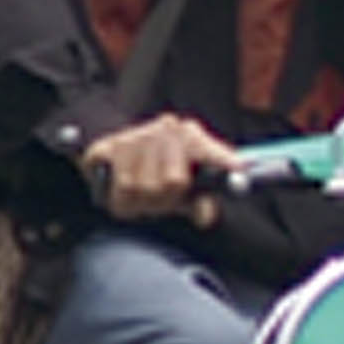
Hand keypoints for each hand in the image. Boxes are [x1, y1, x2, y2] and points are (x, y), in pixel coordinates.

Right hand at [79, 114, 242, 224]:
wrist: (110, 159)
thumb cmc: (153, 175)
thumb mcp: (183, 189)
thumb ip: (200, 202)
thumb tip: (206, 216)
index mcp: (188, 133)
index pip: (207, 152)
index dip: (223, 161)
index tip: (238, 168)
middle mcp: (163, 128)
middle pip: (173, 181)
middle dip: (166, 200)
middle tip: (160, 201)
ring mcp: (134, 135)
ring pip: (144, 187)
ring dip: (142, 203)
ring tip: (140, 198)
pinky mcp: (105, 148)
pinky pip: (120, 186)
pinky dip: (122, 199)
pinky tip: (122, 194)